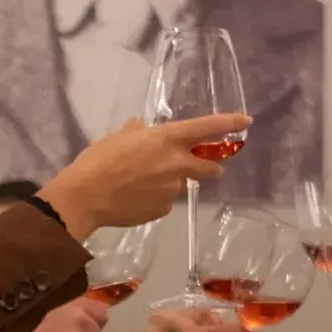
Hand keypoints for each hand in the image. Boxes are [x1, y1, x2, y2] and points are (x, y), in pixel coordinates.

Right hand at [38, 114, 252, 236]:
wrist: (85, 197)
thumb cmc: (98, 160)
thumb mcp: (117, 138)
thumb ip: (135, 133)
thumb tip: (139, 128)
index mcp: (166, 139)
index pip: (208, 128)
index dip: (230, 123)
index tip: (246, 121)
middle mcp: (176, 164)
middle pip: (210, 167)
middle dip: (212, 167)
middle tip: (204, 167)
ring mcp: (172, 190)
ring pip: (181, 185)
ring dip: (172, 183)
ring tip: (143, 184)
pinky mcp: (163, 210)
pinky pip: (165, 202)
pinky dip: (155, 198)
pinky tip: (135, 198)